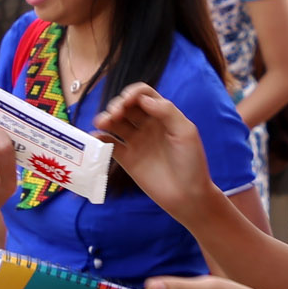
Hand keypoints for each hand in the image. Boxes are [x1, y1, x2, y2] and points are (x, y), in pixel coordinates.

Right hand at [92, 85, 215, 219]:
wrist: (187, 196)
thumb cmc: (192, 163)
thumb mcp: (185, 132)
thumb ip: (166, 111)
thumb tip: (142, 98)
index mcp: (163, 116)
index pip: (143, 94)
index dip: (133, 93)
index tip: (128, 101)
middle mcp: (147, 125)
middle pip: (126, 106)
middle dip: (117, 104)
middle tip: (115, 114)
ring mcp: (136, 141)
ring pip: (115, 122)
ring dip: (106, 118)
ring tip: (103, 122)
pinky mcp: (127, 158)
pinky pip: (109, 144)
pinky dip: (99, 138)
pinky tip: (96, 137)